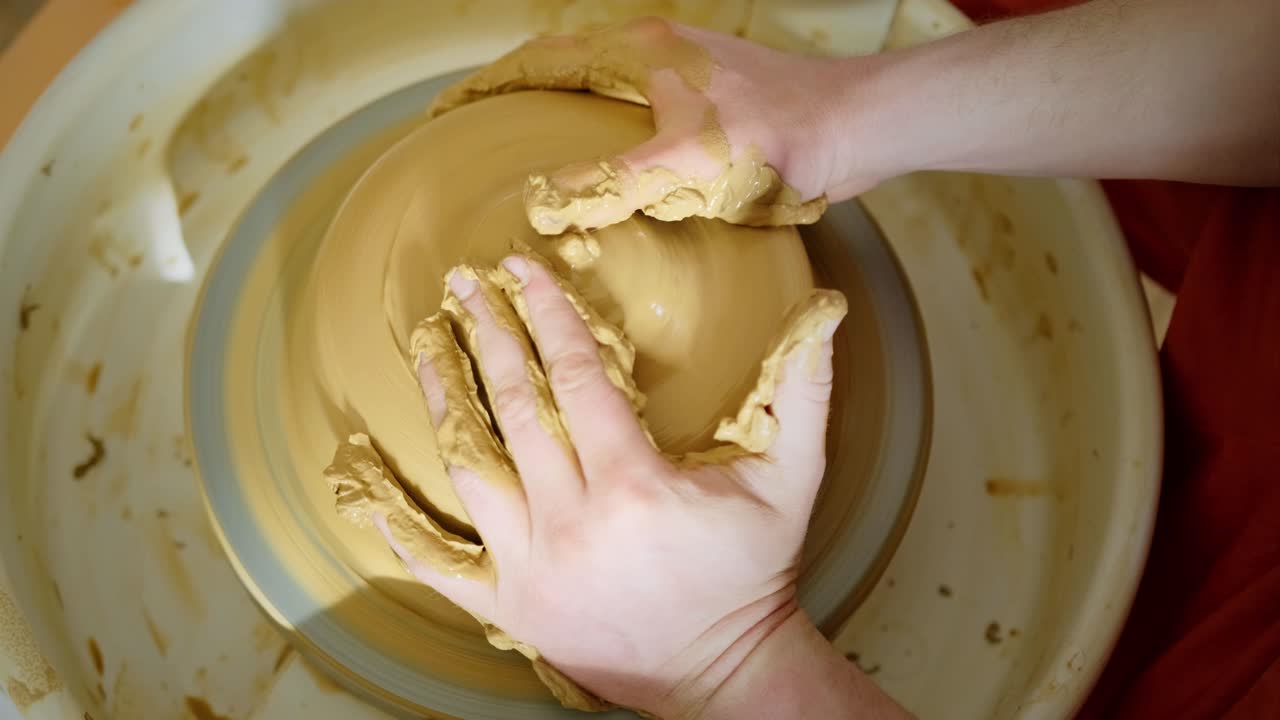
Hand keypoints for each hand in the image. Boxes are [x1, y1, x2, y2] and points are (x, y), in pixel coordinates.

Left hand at [382, 254, 845, 717]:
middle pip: (514, 408)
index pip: (576, 375)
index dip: (546, 313)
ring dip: (444, 397)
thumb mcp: (793, 480)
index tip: (521, 268)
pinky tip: (370, 488)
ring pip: (470, 467)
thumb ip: (805, 392)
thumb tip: (824, 313)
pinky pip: (440, 566)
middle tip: (462, 284)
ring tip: (426, 344)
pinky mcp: (510, 611)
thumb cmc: (754, 572)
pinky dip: (403, 528)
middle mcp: (572, 522)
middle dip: (486, 334)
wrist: (725, 672)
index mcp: (634, 484)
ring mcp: (532, 569)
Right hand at [429, 18, 881, 233]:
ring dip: (562, 112)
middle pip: (564, 68)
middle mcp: (655, 54)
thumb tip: (540, 202)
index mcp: (637, 53)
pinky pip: (638, 112)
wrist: (853, 130)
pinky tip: (607, 167)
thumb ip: (609, 183)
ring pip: (602, 90)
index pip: (540, 60)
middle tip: (477, 132)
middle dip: (517, 95)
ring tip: (526, 150)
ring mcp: (684, 75)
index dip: (488, 85)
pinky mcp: (711, 102)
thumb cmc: (775, 139)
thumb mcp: (682, 164)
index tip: (445, 111)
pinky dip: (605, 131)